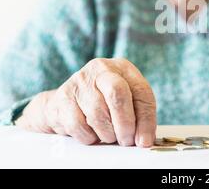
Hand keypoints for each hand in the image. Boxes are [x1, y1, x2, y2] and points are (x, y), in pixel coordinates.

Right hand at [16, 58, 156, 146]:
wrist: (67, 102)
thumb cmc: (104, 101)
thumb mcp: (127, 101)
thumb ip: (140, 117)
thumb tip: (144, 140)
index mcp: (123, 68)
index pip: (141, 91)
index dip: (146, 120)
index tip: (144, 140)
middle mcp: (101, 69)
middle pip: (117, 95)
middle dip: (125, 124)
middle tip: (126, 141)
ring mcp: (80, 81)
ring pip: (98, 114)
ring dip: (107, 133)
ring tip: (109, 135)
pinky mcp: (63, 98)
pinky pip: (78, 125)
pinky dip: (88, 136)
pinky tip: (91, 133)